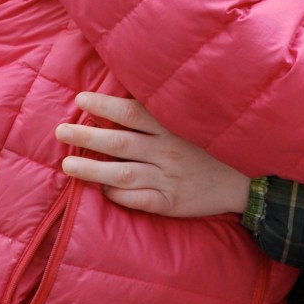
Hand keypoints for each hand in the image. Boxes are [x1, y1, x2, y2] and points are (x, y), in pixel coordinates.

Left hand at [56, 91, 252, 217]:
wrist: (243, 181)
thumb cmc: (208, 148)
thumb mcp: (189, 124)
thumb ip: (158, 116)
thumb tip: (119, 103)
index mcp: (171, 128)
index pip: (132, 112)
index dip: (104, 105)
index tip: (80, 100)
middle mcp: (168, 151)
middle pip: (120, 142)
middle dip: (87, 136)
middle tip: (60, 131)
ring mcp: (168, 178)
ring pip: (122, 173)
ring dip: (91, 169)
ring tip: (67, 165)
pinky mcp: (169, 203)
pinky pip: (136, 199)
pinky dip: (116, 194)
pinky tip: (101, 189)